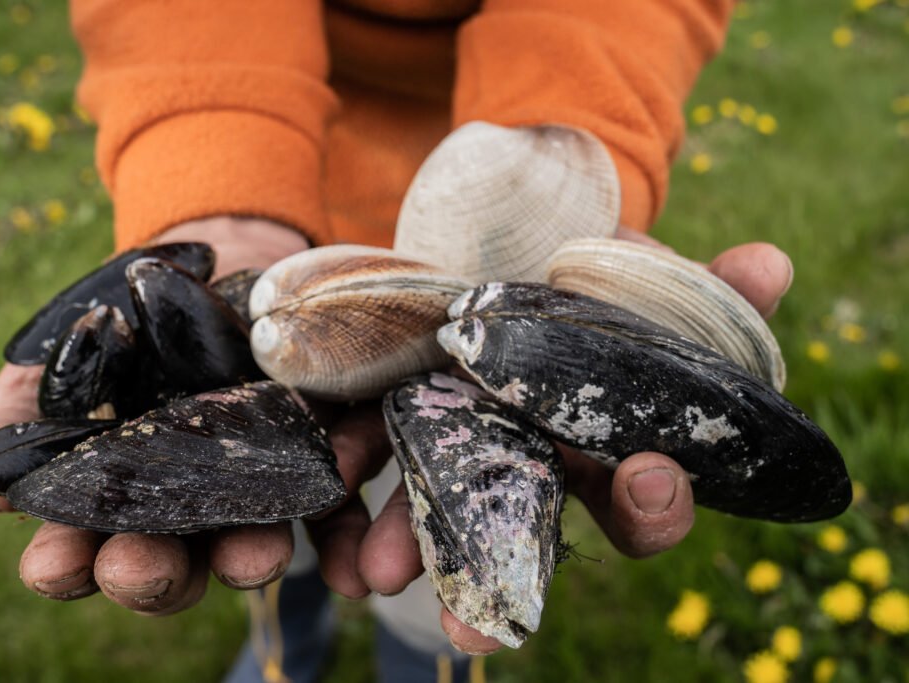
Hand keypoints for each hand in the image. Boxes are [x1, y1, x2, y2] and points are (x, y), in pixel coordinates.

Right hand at [0, 216, 333, 613]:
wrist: (195, 269)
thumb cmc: (112, 321)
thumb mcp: (57, 360)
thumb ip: (22, 423)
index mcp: (117, 504)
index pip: (84, 555)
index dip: (67, 566)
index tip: (54, 563)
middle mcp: (184, 514)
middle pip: (171, 568)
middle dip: (153, 575)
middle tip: (140, 566)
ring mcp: (253, 491)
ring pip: (250, 545)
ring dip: (249, 559)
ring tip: (252, 556)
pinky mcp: (316, 458)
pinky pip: (335, 506)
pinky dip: (344, 537)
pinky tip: (348, 560)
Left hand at [355, 230, 794, 653]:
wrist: (511, 248)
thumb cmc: (597, 287)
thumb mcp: (651, 281)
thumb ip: (707, 289)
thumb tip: (769, 263)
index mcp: (605, 448)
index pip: (640, 503)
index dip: (651, 503)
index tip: (648, 476)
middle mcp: (533, 464)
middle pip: (522, 537)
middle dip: (494, 581)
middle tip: (470, 629)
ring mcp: (464, 441)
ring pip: (437, 507)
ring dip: (408, 541)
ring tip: (376, 573)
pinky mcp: (402, 405)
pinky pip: (374, 446)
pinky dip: (351, 463)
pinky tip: (330, 486)